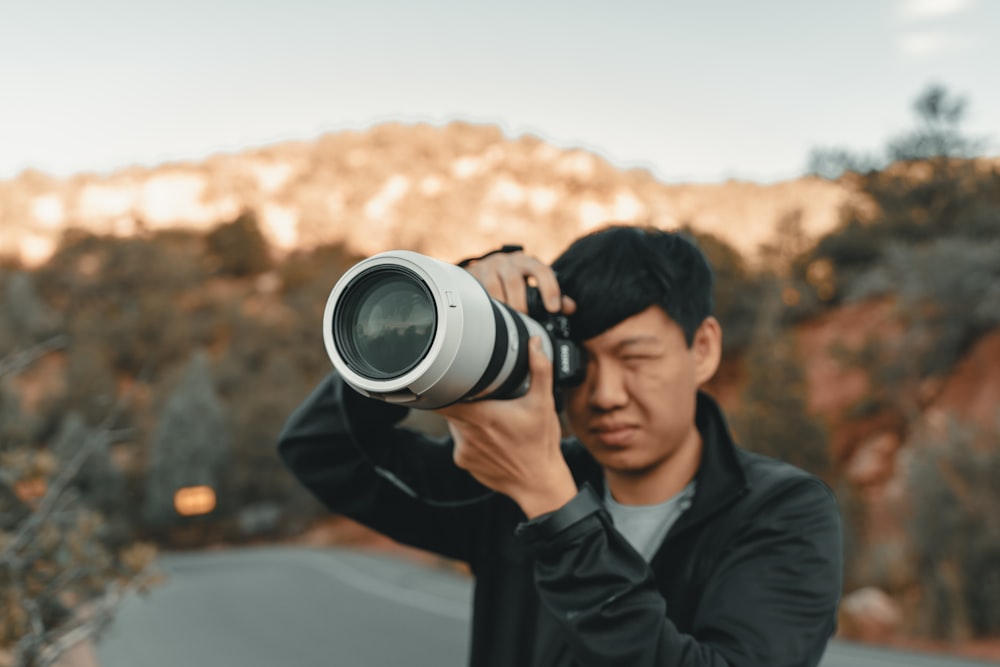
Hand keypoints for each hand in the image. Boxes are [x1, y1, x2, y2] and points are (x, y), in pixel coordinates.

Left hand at [436, 337, 577, 517]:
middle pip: (450, 407)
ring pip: (456, 425)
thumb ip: (539, 370)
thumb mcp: (543, 403)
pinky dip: (471, 439)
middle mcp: (466, 433)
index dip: (440, 384)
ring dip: (467, 420)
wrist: (539, 484)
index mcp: (480, 415)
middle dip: (463, 400)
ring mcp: (462, 451)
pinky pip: (461, 443)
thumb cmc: (540, 445)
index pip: (442, 396)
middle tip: (483, 398)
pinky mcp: (464, 463)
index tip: (444, 375)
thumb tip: (534, 345)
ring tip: (492, 421)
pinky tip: (492, 440)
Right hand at [463, 249, 575, 315]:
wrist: (483, 270)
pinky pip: (479, 291)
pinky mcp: (474, 274)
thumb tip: (571, 307)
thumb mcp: (533, 283)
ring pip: (495, 287)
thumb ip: (552, 295)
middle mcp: (509, 261)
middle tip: (525, 321)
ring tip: (508, 322)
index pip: (542, 270)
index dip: (550, 289)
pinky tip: (491, 315)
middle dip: (521, 305)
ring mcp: (489, 266)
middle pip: (515, 282)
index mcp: (528, 262)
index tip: (553, 309)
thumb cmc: (514, 280)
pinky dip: (487, 304)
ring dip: (503, 306)